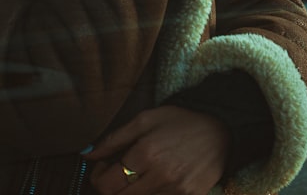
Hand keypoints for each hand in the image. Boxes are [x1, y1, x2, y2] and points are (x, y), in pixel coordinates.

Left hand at [86, 105, 230, 194]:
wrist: (221, 131)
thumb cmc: (180, 122)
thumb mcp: (145, 119)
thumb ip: (113, 138)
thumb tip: (86, 154)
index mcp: (145, 152)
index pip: (105, 184)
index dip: (97, 177)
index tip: (102, 166)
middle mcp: (160, 175)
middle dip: (111, 187)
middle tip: (117, 171)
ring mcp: (175, 190)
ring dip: (132, 191)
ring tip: (139, 174)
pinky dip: (151, 194)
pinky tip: (156, 180)